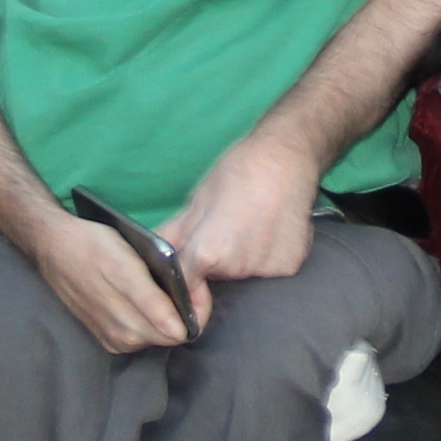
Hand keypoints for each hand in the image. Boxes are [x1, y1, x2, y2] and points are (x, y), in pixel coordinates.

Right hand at [33, 205, 196, 355]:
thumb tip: (179, 332)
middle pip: (171, 335)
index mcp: (131, 319)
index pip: (182, 330)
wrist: (55, 248)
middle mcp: (122, 334)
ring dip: (165, 317)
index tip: (197, 285)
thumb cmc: (94, 247)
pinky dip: (147, 320)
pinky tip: (144, 299)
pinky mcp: (106, 338)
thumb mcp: (128, 263)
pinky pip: (139, 337)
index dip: (196, 308)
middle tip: (180, 282)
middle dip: (182, 312)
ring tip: (160, 288)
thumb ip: (153, 302)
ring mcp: (113, 338)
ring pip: (156, 336)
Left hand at [165, 137, 320, 300]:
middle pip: (218, 277)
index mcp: (207, 253)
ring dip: (243, 258)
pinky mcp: (290, 265)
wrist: (287, 157)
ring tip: (252, 225)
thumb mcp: (197, 200)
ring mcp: (266, 269)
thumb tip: (151, 255)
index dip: (186, 276)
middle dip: (216, 260)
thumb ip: (174, 235)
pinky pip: (270, 268)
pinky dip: (268, 254)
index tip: (192, 265)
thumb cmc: (238, 171)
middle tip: (228, 227)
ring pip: (244, 273)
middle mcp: (236, 268)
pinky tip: (271, 229)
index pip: (187, 284)